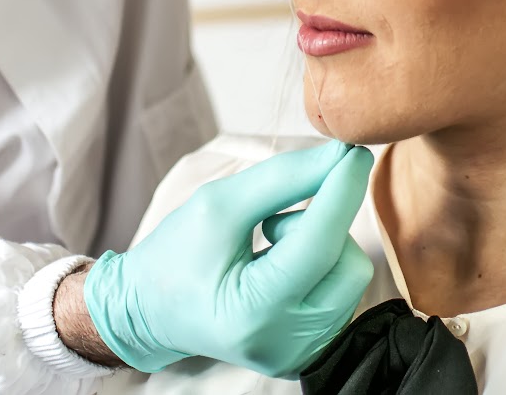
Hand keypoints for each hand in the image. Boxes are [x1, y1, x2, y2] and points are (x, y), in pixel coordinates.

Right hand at [81, 142, 374, 375]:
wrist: (151, 311)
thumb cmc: (177, 254)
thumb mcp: (218, 204)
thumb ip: (283, 178)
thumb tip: (342, 156)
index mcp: (252, 313)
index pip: (317, 244)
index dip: (342, 191)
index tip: (355, 152)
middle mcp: (284, 344)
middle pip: (346, 261)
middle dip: (320, 224)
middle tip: (270, 222)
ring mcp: (300, 353)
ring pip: (351, 274)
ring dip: (321, 245)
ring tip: (271, 247)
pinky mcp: (311, 350)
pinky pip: (343, 290)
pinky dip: (322, 265)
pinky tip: (282, 267)